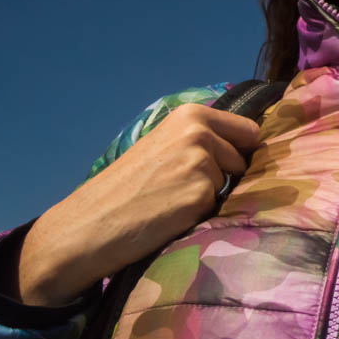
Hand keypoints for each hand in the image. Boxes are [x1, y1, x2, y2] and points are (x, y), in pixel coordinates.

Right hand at [13, 103, 260, 305]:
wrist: (90, 224)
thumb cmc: (126, 186)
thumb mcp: (164, 145)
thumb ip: (201, 139)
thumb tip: (249, 143)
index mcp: (191, 114)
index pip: (248, 130)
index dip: (240, 151)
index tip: (223, 164)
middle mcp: (199, 132)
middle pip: (244, 158)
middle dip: (225, 175)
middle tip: (182, 187)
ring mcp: (201, 163)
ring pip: (231, 183)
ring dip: (211, 195)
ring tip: (173, 200)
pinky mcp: (200, 195)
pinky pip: (219, 206)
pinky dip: (202, 214)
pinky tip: (172, 216)